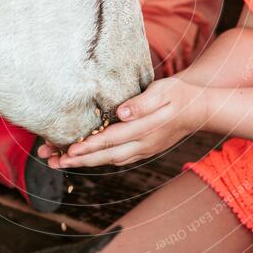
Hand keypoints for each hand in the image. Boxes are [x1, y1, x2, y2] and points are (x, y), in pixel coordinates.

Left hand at [38, 77, 205, 167]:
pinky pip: (117, 158)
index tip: (68, 150)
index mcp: (145, 129)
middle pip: (105, 155)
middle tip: (53, 161)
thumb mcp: (164, 91)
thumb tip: (121, 112)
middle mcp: (142, 144)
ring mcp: (143, 150)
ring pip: (109, 159)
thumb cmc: (180, 95)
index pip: (111, 139)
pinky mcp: (142, 149)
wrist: (200, 110)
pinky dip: (98, 159)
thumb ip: (142, 102)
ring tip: (60, 161)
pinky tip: (84, 157)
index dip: (89, 146)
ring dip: (85, 162)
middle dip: (78, 160)